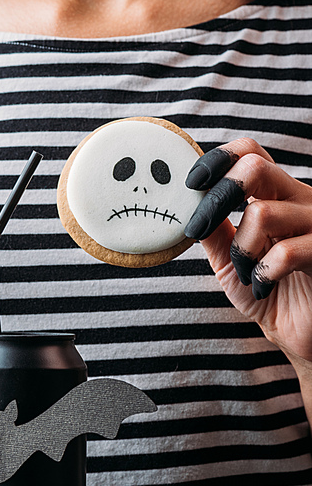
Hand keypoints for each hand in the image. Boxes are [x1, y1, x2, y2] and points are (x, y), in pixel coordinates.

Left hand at [184, 138, 311, 364]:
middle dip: (218, 197)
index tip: (192, 185)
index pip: (251, 153)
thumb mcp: (230, 260)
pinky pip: (285, 252)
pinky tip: (264, 287)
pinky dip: (262, 273)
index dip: (218, 160)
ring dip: (240, 251)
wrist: (297, 332)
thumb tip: (186, 205)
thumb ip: (213, 232)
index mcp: (277, 196)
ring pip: (262, 213)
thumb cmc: (268, 291)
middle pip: (256, 167)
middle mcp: (300, 201)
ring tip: (246, 273)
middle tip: (199, 228)